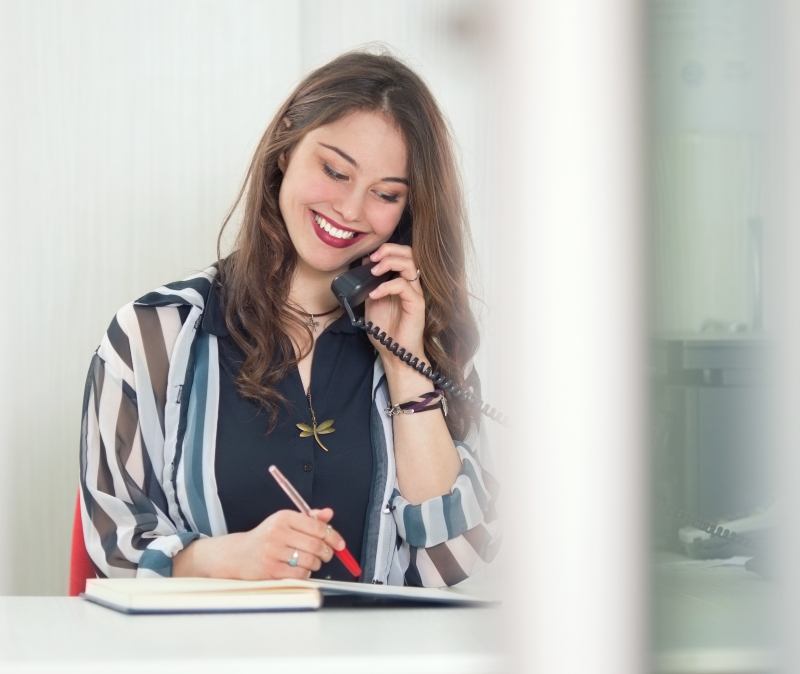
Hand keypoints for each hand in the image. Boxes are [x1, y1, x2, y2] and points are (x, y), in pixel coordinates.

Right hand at [186, 508, 345, 579]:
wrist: (238, 554)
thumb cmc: (266, 537)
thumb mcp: (285, 522)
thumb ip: (309, 518)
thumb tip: (328, 514)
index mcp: (284, 517)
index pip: (317, 526)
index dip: (333, 536)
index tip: (340, 543)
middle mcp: (278, 532)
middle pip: (316, 544)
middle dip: (327, 552)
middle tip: (327, 554)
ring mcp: (273, 552)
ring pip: (310, 560)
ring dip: (316, 564)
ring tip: (311, 561)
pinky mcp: (271, 569)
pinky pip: (300, 574)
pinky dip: (305, 573)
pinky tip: (299, 569)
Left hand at [365, 243, 425, 361]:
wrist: (394, 353)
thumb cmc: (385, 331)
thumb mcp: (371, 302)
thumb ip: (370, 284)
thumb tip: (366, 263)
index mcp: (401, 281)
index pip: (401, 255)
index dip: (386, 250)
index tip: (369, 257)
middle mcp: (411, 284)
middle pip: (409, 253)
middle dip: (389, 250)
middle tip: (373, 257)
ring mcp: (415, 293)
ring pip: (409, 264)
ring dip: (389, 263)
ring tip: (373, 271)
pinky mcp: (417, 304)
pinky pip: (403, 286)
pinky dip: (386, 286)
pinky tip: (374, 294)